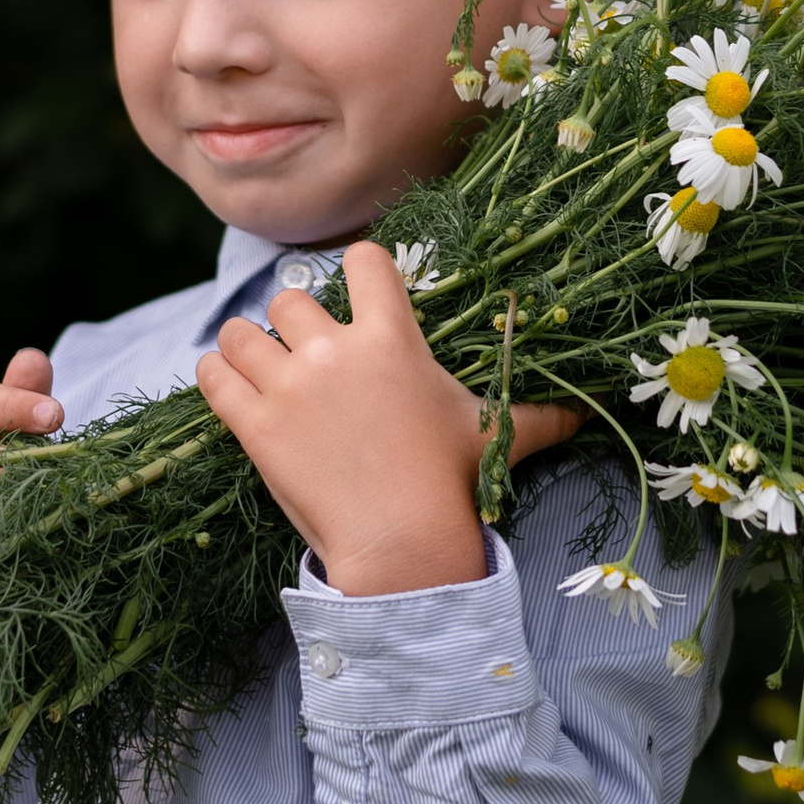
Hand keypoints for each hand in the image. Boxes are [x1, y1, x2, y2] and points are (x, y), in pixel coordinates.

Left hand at [195, 244, 575, 598]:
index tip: (355, 294)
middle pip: (290, 297)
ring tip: (258, 367)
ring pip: (240, 330)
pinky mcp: (254, 423)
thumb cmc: (451, 484)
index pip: (363, 260)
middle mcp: (335, 349)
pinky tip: (228, 386)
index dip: (356, 269)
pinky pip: (212, 373)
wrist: (401, 543)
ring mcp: (289, 384)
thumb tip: (592, 414)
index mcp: (392, 338)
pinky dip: (214, 374)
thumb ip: (543, 416)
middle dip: (294, 321)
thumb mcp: (498, 437)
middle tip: (305, 354)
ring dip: (246, 345)